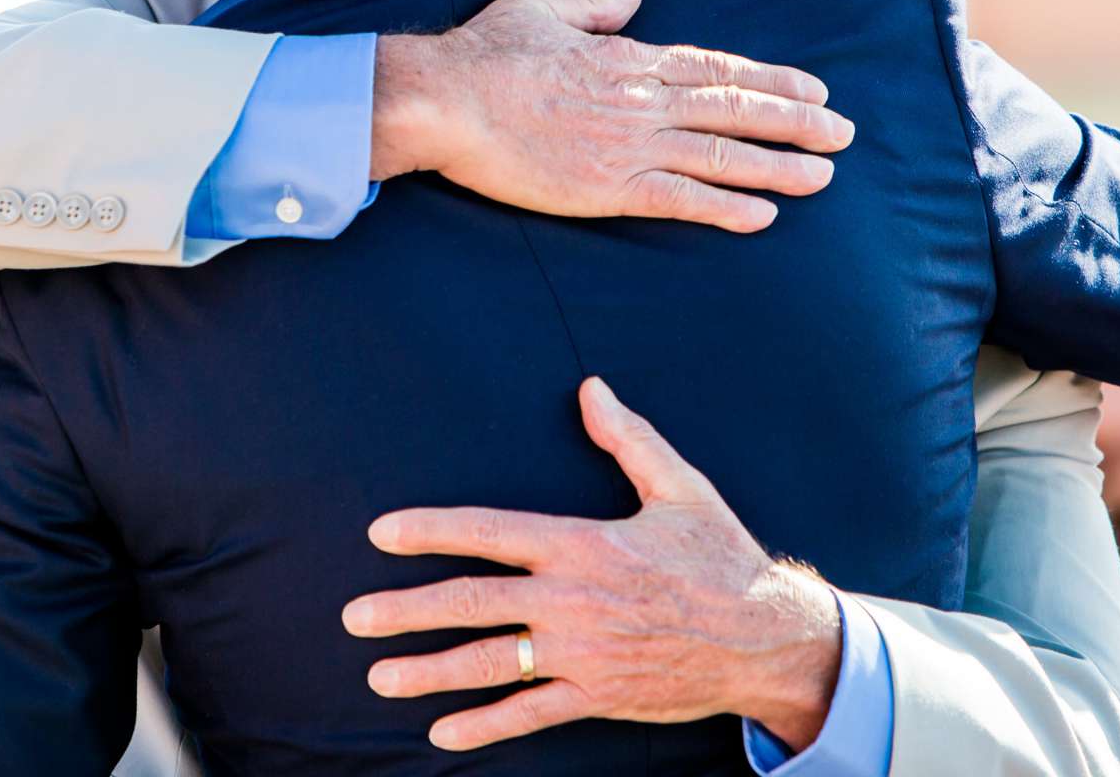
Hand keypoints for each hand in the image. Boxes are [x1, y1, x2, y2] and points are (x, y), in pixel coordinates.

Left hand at [342, 377, 844, 752]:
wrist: (765, 637)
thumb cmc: (719, 556)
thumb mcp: (680, 486)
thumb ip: (627, 438)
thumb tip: (590, 388)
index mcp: (583, 543)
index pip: (491, 532)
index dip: (432, 530)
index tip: (382, 533)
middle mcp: (572, 600)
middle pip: (472, 602)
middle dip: (407, 608)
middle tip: (354, 615)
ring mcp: (582, 654)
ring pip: (488, 663)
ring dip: (428, 671)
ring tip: (379, 675)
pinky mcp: (598, 696)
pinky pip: (529, 714)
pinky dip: (483, 724)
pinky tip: (442, 731)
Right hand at [371, 0, 854, 231]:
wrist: (445, 99)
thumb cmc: (484, 53)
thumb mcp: (544, 9)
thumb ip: (597, 7)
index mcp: (629, 56)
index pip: (718, 68)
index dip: (772, 80)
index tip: (814, 90)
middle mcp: (642, 99)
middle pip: (736, 109)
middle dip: (796, 123)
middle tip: (845, 134)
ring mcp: (629, 144)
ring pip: (722, 155)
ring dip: (778, 167)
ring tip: (823, 177)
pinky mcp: (606, 187)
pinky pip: (680, 199)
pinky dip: (725, 207)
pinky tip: (762, 216)